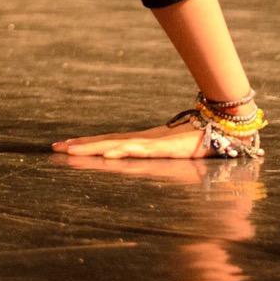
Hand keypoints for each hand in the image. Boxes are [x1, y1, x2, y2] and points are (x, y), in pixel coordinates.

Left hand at [52, 120, 207, 159]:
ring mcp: (154, 143)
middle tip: (54, 148)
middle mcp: (144, 140)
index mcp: (144, 141)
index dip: (86, 143)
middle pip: (106, 142)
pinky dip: (124, 150)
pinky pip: (141, 149)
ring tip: (71, 151)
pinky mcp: (166, 147)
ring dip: (93, 148)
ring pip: (117, 145)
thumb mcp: (175, 150)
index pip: (109, 142)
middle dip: (79, 146)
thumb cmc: (202, 139)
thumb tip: (144, 154)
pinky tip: (109, 153)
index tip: (63, 146)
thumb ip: (161, 152)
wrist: (226, 127)